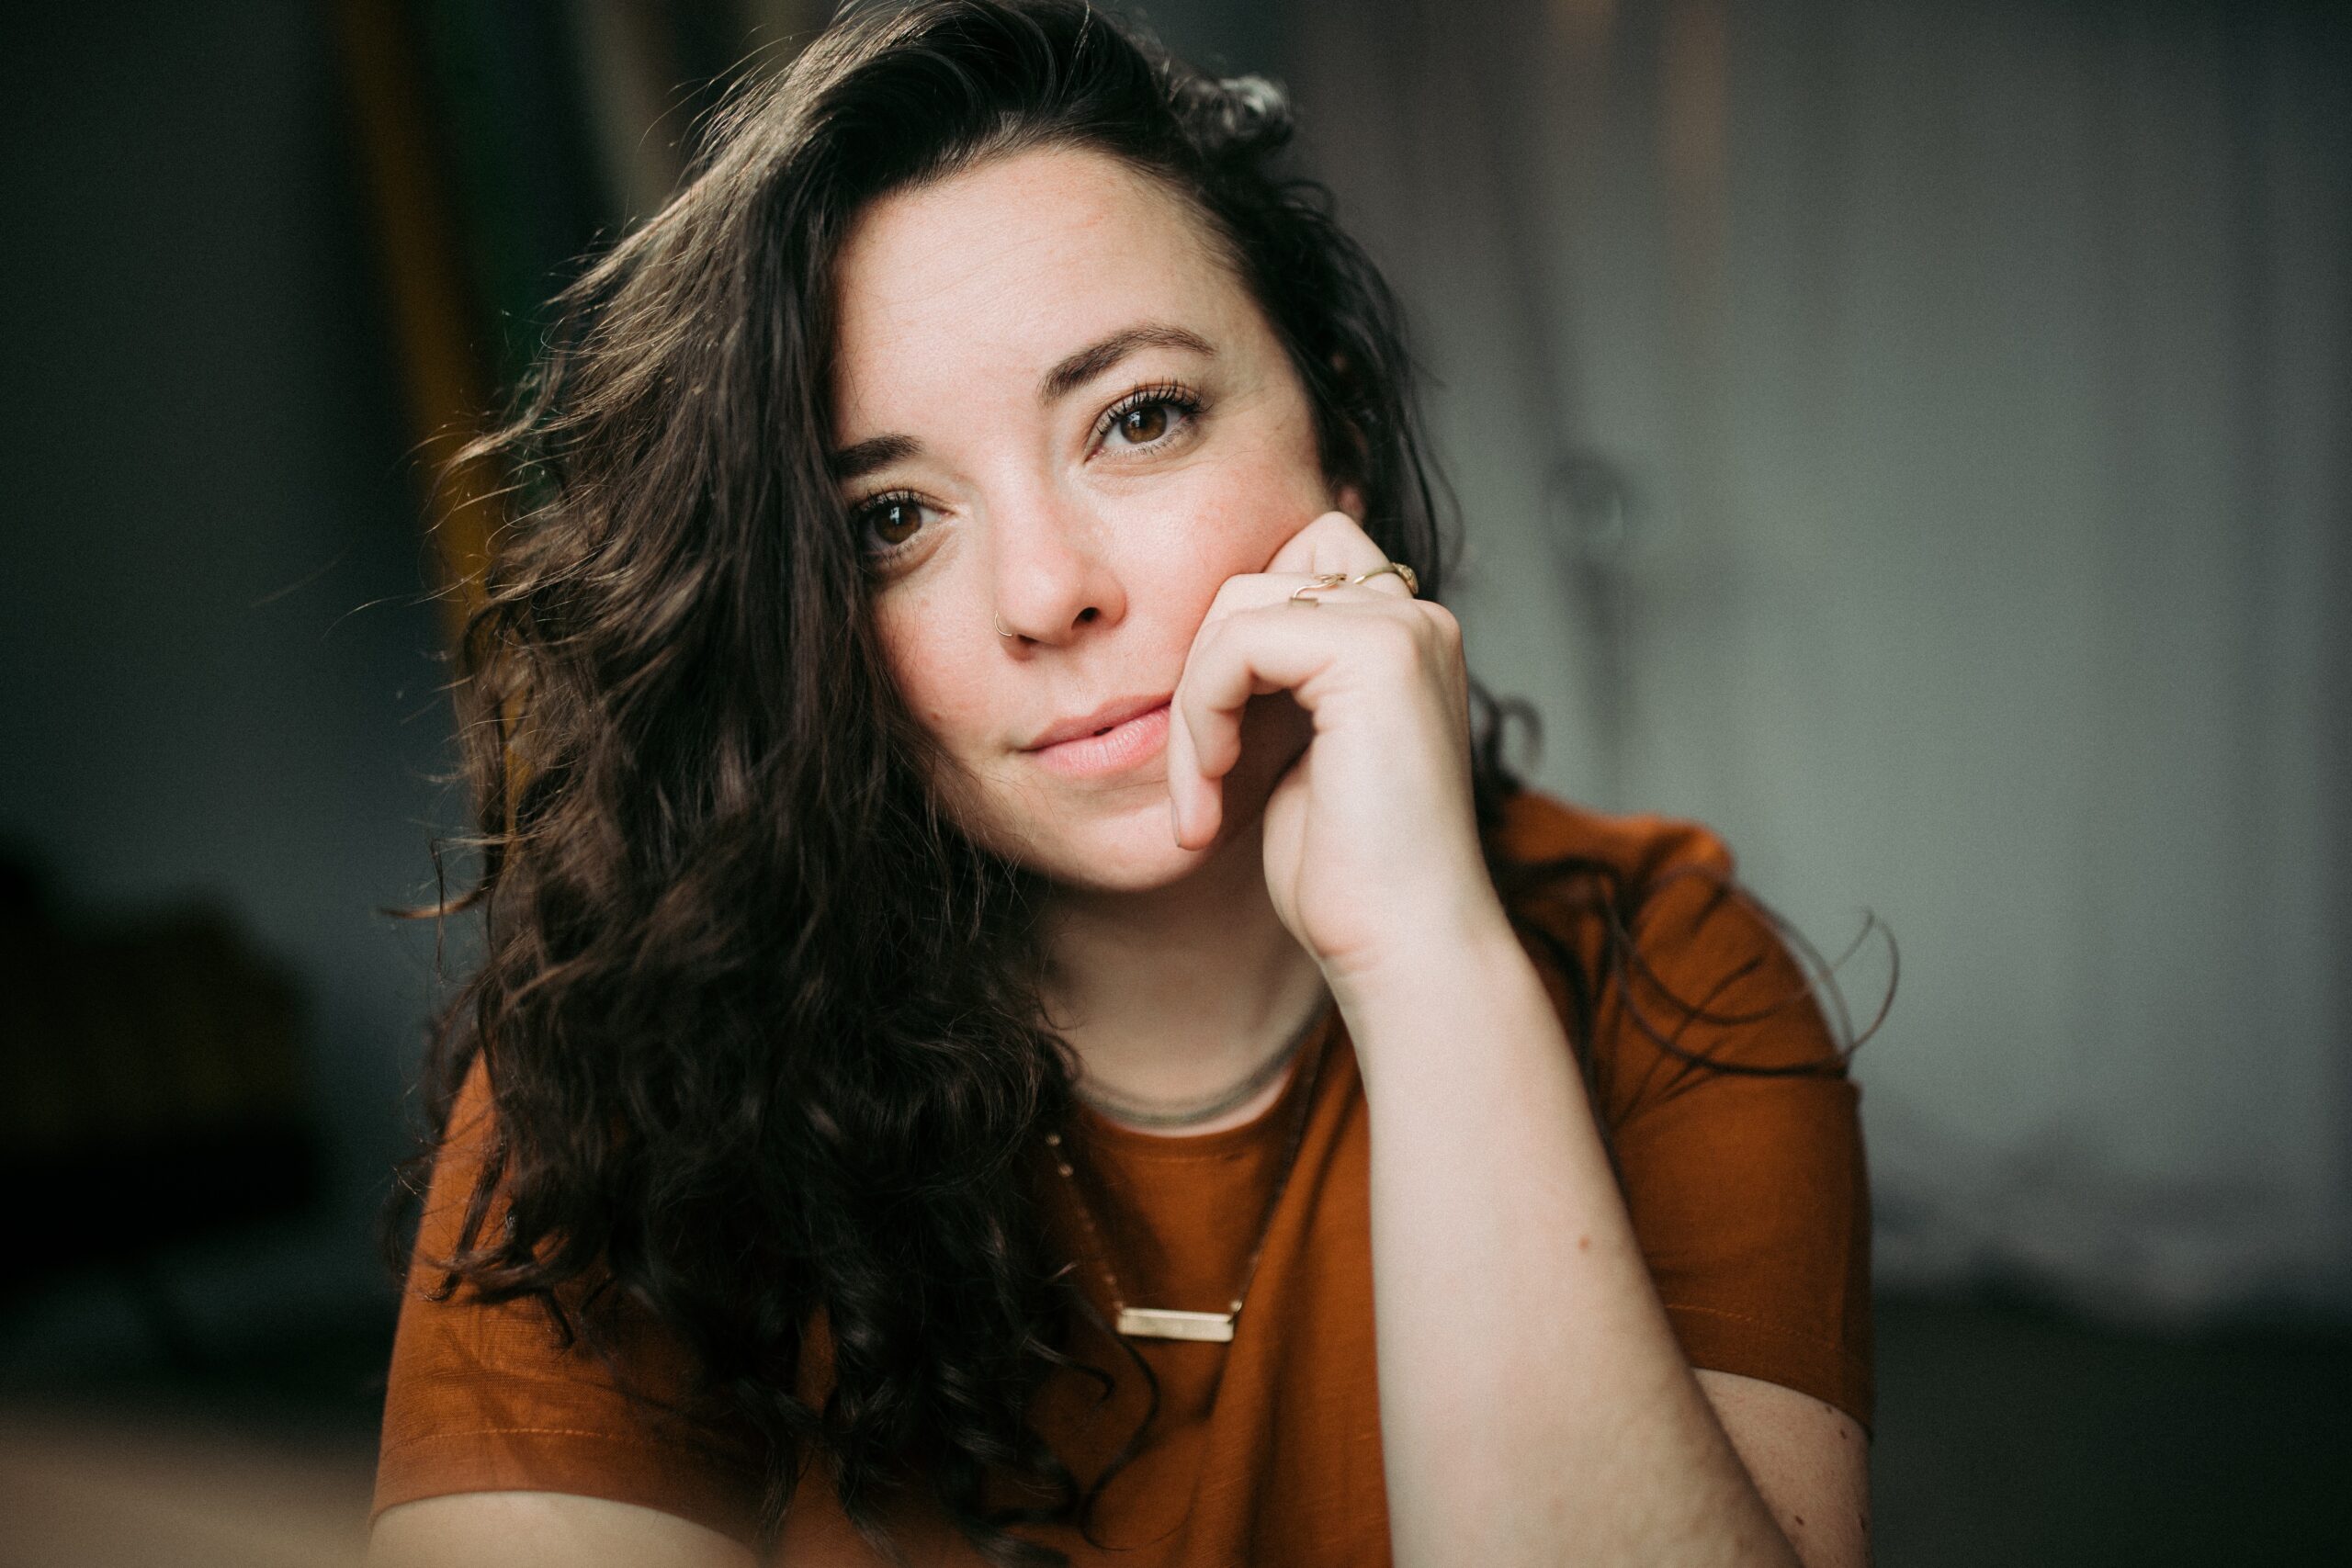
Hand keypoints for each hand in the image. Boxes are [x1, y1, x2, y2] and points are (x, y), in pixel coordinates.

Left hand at [1166, 511, 1506, 994]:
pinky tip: (1216, 794)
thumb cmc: (1346, 877)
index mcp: (1406, 639)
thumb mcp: (1299, 755)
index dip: (1230, 647)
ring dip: (1193, 708)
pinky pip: (1236, 644)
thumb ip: (1275, 682)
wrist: (1401, 947)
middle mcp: (1416, 619)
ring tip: (1204, 799)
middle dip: (1203, 673)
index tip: (1217, 754)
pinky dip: (1201, 720)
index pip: (1289, 568)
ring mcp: (1403, 630)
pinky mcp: (1375, 655)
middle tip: (1202, 778)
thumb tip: (1206, 635)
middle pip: (1255, 577)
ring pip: (1236, 608)